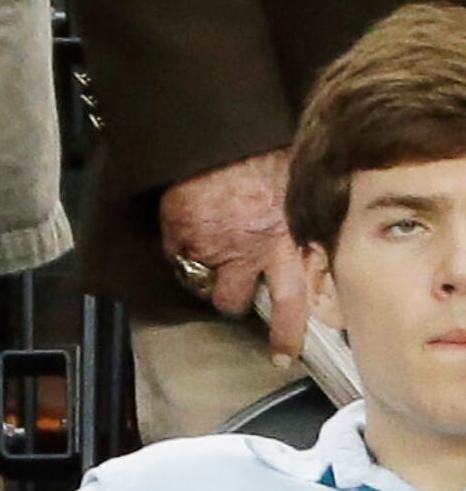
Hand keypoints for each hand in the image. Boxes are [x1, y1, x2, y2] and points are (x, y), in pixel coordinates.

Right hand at [164, 151, 307, 350]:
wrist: (223, 133)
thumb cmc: (269, 157)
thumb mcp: (303, 196)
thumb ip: (305, 229)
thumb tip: (316, 250)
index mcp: (285, 246)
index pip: (290, 304)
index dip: (284, 335)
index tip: (280, 357)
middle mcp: (247, 254)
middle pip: (231, 303)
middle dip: (229, 297)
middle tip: (229, 284)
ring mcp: (209, 245)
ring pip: (200, 284)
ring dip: (201, 273)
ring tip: (204, 255)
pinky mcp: (178, 230)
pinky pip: (174, 254)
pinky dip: (178, 246)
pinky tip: (186, 228)